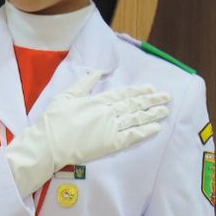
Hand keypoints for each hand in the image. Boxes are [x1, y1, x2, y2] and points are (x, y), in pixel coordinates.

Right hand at [3, 71, 169, 193]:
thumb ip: (84, 84)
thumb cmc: (54, 120)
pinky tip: (156, 127)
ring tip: (165, 110)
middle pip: (134, 104)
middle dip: (151, 100)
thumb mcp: (66, 96)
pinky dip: (145, 131)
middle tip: (166, 97)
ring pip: (136, 118)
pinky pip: (132, 136)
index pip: (123, 94)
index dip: (138, 91)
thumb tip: (97, 72)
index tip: (151, 88)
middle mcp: (107, 112)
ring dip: (152, 114)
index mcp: (97, 100)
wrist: (49, 143)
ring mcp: (110, 128)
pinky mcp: (110, 143)